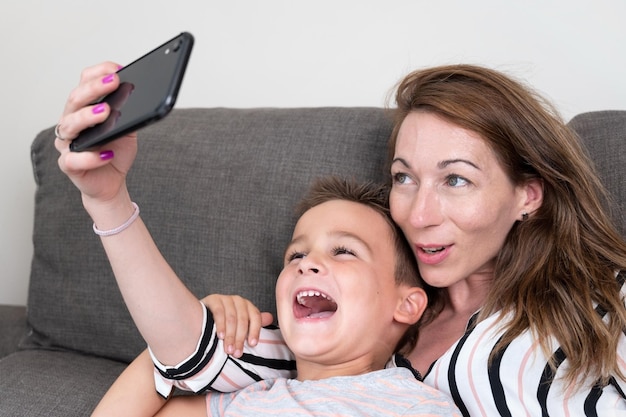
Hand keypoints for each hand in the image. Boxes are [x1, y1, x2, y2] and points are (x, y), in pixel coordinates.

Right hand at [55, 62, 137, 205]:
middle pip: (75, 99)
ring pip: (69, 125)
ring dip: (87, 116)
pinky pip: (73, 159)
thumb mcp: (127, 130)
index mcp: (84, 108)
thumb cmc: (115, 152)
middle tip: (113, 81)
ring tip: (106, 111)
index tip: (118, 68)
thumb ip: (129, 115)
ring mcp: (67, 143)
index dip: (98, 73)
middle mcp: (71, 121)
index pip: (84, 82)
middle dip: (94, 88)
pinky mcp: (68, 164)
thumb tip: (139, 96)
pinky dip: (90, 157)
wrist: (112, 182)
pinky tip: (107, 154)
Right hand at [202, 294, 273, 357]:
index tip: (252, 344)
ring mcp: (226, 298)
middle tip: (236, 353)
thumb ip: (253, 322)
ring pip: (232, 318)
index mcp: (248, 306)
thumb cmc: (225, 322)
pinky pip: (219, 313)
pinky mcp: (214, 299)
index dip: (255, 331)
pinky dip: (220, 325)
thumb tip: (270, 318)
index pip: (255, 317)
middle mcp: (239, 300)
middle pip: (243, 320)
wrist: (202, 316)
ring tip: (228, 349)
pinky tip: (220, 336)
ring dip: (230, 336)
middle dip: (240, 338)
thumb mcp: (240, 323)